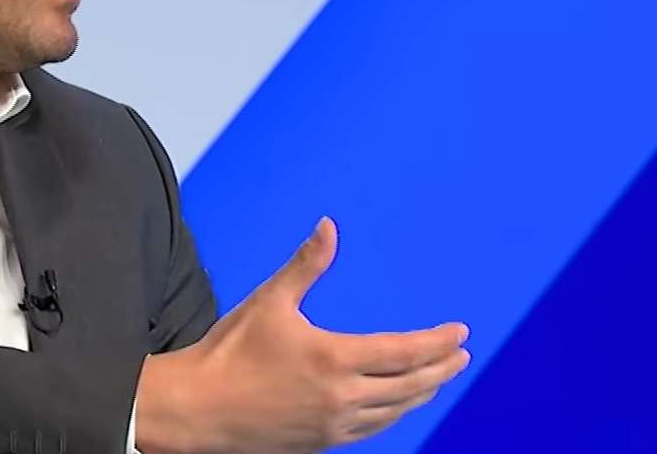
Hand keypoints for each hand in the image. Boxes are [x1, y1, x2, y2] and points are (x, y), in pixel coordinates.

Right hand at [135, 217, 469, 453]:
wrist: (197, 407)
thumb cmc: (230, 351)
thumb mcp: (269, 301)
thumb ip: (306, 264)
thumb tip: (328, 227)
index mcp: (334, 359)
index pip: (404, 352)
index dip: (437, 342)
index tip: (460, 333)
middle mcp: (342, 397)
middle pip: (411, 385)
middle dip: (441, 369)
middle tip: (461, 356)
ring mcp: (334, 425)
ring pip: (396, 411)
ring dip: (422, 393)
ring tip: (436, 379)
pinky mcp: (321, 441)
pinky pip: (372, 428)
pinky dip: (394, 413)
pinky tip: (394, 405)